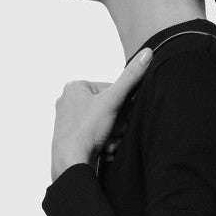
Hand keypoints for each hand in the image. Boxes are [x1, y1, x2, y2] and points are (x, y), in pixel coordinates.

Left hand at [50, 47, 152, 180]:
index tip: (122, 119)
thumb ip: (130, 78)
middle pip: (108, 109)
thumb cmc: (86, 131)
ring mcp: (68, 121)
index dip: (123, 106)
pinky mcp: (71, 138)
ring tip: (108, 143)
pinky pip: (95, 136)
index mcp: (75, 87)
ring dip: (113, 135)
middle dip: (117, 124)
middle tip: (115, 133)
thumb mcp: (113, 101)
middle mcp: (68, 101)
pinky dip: (104, 143)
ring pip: (103, 124)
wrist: (71, 163)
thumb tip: (147, 53)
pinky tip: (103, 150)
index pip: (112, 91)